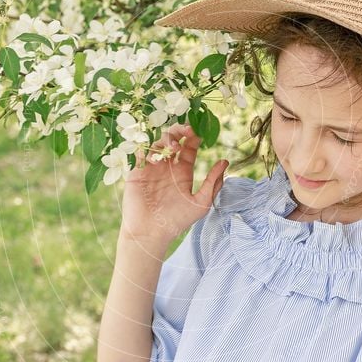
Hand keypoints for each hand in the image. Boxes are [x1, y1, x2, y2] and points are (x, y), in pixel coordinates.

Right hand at [120, 122, 228, 243]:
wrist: (151, 233)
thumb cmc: (177, 221)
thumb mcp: (201, 203)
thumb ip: (213, 183)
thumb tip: (225, 162)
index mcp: (182, 172)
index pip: (189, 148)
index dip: (194, 137)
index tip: (200, 129)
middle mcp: (167, 167)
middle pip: (173, 140)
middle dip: (180, 130)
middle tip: (187, 128)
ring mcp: (151, 168)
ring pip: (157, 143)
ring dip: (167, 140)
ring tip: (175, 147)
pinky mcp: (137, 172)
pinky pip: (140, 153)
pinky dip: (148, 149)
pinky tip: (157, 157)